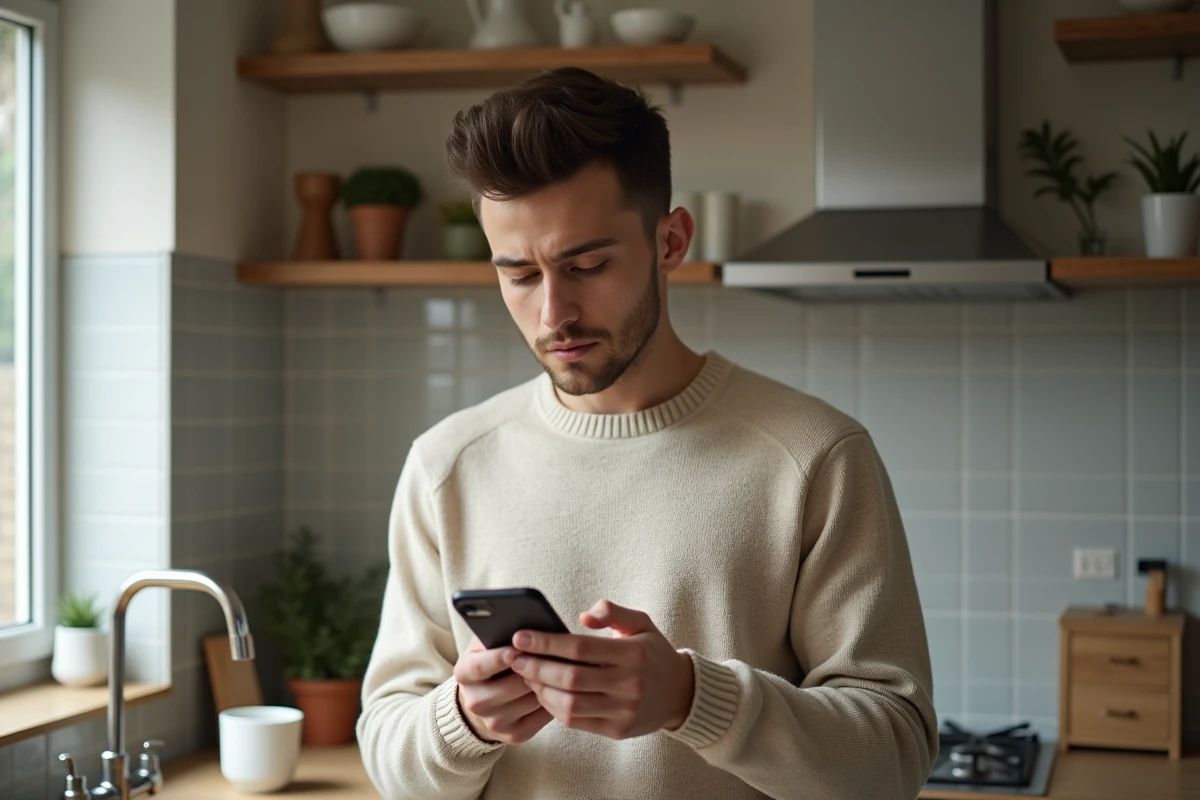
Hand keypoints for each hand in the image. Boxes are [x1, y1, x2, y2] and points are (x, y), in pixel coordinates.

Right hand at [454, 636, 553, 744]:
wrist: (484, 699)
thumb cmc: (492, 660)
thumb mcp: (486, 643)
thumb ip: (498, 633)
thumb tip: (526, 628)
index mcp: (464, 674)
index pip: (479, 667)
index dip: (499, 658)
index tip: (517, 648)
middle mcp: (475, 702)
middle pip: (512, 686)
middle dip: (535, 670)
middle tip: (554, 655)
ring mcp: (494, 722)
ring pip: (531, 700)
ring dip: (549, 684)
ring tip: (563, 668)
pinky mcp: (513, 736)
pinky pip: (541, 716)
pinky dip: (554, 701)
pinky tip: (560, 687)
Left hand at [510, 600, 694, 739]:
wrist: (681, 693)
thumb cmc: (653, 653)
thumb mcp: (641, 623)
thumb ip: (613, 612)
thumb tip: (583, 616)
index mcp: (633, 655)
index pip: (580, 649)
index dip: (547, 643)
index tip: (521, 637)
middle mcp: (629, 685)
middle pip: (570, 679)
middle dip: (536, 668)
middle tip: (515, 658)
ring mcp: (623, 711)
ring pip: (570, 704)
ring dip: (541, 690)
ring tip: (526, 675)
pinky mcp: (617, 730)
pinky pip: (576, 722)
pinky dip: (554, 708)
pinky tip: (544, 693)